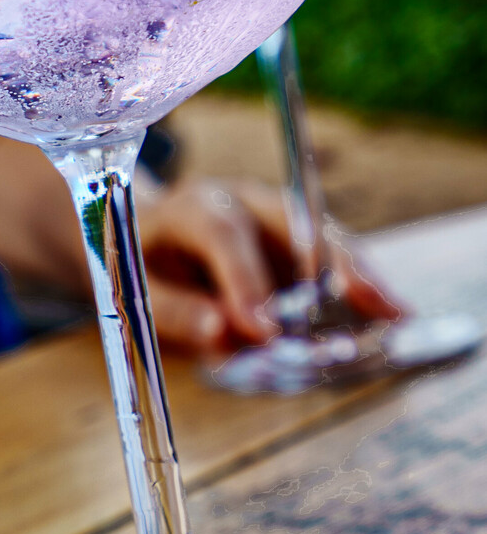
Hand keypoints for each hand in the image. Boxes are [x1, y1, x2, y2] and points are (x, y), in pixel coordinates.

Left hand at [136, 177, 404, 354]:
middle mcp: (241, 200)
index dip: (246, 280)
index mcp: (192, 205)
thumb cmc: (137, 262)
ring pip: (323, 236)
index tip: (264, 331)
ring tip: (398, 315)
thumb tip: (220, 334)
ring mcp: (273, 215)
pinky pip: (331, 258)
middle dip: (335, 263)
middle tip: (372, 306)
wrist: (138, 237)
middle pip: (296, 219)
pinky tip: (387, 314)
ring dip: (361, 275)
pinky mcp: (293, 237)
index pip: (223, 233)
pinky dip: (358, 285)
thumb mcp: (134, 286)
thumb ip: (172, 309)